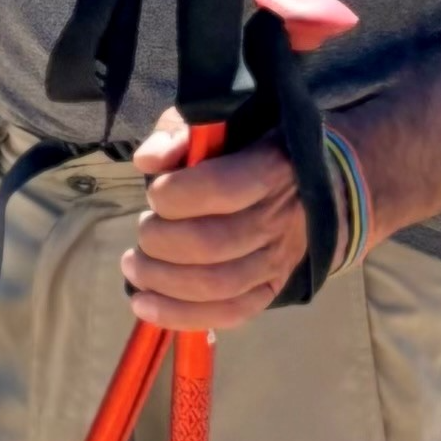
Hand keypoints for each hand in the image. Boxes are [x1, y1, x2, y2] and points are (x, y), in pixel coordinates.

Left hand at [119, 107, 310, 330]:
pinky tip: (145, 306)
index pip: (221, 190)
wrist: (307, 183)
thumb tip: (147, 161)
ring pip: (217, 285)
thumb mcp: (216, 124)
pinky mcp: (270, 287)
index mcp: (270, 168)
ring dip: (162, 281)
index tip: (154, 192)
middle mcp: (278, 219)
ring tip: (133, 266)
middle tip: (142, 230)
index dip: (175, 196)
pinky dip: (182, 316)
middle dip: (160, 242)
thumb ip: (177, 134)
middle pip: (212, 244)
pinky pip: (230, 313)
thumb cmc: (247, 148)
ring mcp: (277, 259)